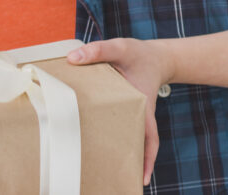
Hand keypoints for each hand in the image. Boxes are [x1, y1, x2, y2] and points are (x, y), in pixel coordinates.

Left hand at [67, 38, 173, 185]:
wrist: (155, 55)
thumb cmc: (139, 53)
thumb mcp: (120, 47)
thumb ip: (98, 50)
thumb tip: (72, 59)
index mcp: (142, 105)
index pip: (149, 136)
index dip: (147, 158)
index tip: (142, 177)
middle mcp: (139, 115)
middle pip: (136, 143)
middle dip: (129, 162)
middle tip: (119, 180)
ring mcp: (132, 114)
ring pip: (127, 137)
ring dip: (119, 151)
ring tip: (101, 168)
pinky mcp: (124, 110)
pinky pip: (120, 125)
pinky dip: (111, 133)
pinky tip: (94, 137)